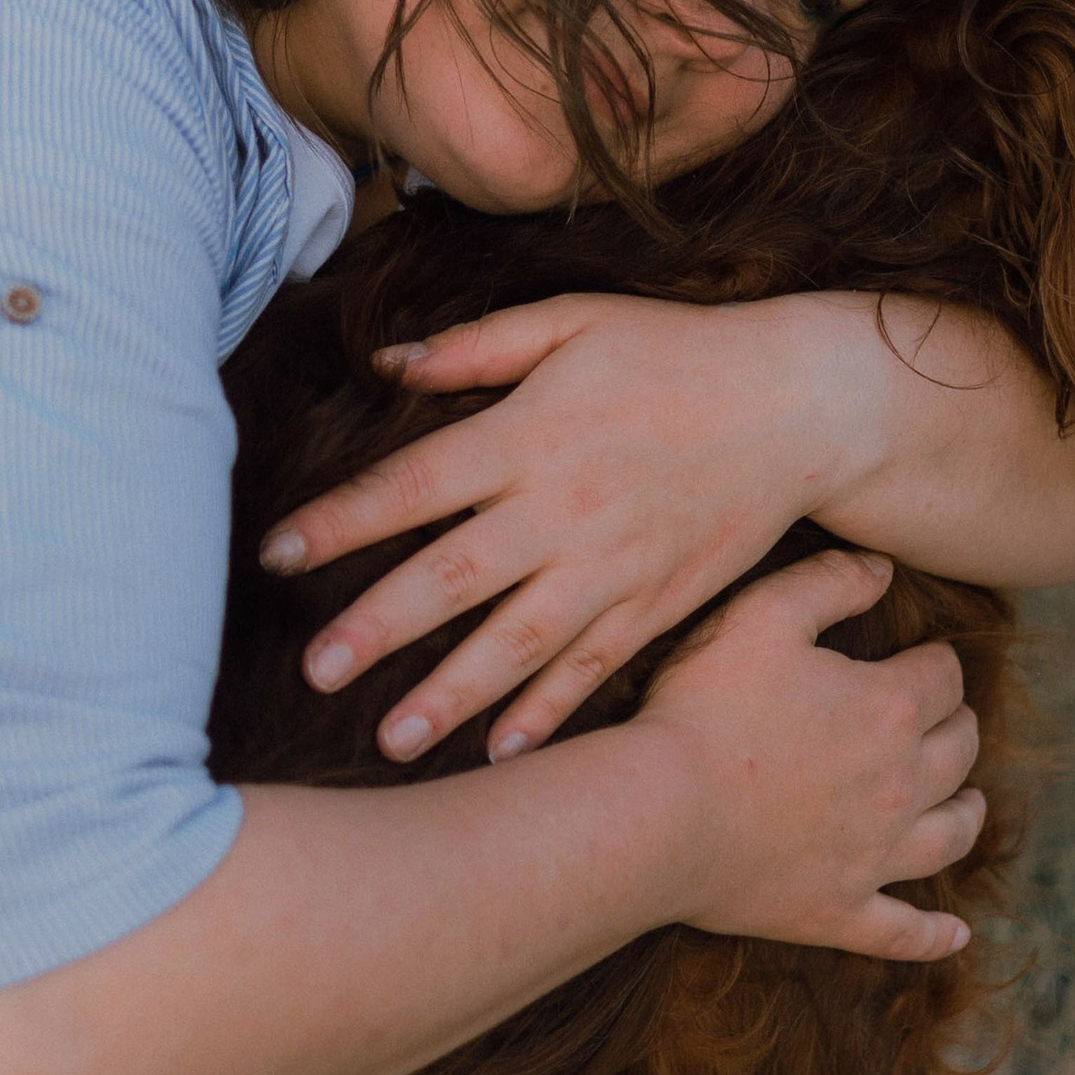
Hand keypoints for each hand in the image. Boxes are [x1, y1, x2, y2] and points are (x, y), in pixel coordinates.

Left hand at [257, 293, 862, 763]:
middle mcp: (564, 509)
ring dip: (451, 695)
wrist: (799, 406)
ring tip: (389, 740)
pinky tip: (502, 754)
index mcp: (530, 434)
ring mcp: (613, 567)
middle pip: (454, 579)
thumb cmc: (675, 353)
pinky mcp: (657, 605)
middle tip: (315, 673)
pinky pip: (593, 670)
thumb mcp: (574, 320)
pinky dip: (548, 715)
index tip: (275, 554)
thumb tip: (385, 361)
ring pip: (518, 644)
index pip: (414, 485)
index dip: (341, 520)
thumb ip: (476, 346)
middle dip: (379, 629)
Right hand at [638, 545, 982, 960]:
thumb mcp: (760, 616)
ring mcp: (875, 857)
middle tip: (939, 718)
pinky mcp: (840, 912)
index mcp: (890, 708)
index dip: (932, 661)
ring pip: (951, 834)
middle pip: (960, 750)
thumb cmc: (701, 709)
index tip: (915, 657)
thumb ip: (829, 581)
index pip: (943, 675)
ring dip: (966, 812)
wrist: (656, 816)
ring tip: (969, 802)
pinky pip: (903, 931)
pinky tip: (957, 936)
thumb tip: (884, 568)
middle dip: (956, 726)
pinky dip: (935, 935)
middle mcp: (902, 786)